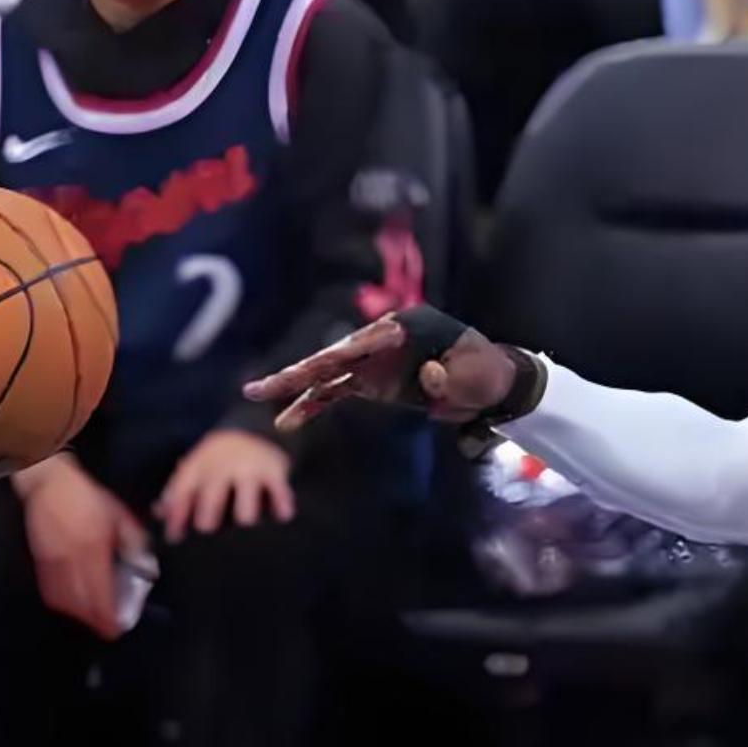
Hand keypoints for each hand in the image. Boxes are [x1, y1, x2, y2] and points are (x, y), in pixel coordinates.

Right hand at [15, 455, 148, 638]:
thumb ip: (134, 541)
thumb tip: (144, 566)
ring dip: (79, 616)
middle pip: (81, 603)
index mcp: (94, 547)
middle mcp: (71, 560)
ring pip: (64, 601)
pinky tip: (73, 606)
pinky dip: (63, 604)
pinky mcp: (40, 562)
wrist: (48, 483)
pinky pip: (50, 592)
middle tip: (108, 629)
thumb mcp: (119, 514)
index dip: (108, 615)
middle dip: (95, 622)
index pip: (100, 591)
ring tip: (93, 620)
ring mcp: (52, 562)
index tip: (117, 628)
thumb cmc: (88, 497)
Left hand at [155, 428, 293, 543]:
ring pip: (246, 498)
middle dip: (207, 515)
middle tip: (206, 531)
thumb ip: (177, 492)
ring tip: (245, 524)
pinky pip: (279, 491)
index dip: (176, 515)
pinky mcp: (274, 473)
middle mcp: (222, 468)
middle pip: (212, 495)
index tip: (174, 538)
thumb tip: (157, 513)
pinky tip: (282, 516)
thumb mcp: (195, 469)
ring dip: (246, 513)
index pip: (183, 492)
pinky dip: (282, 504)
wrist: (255, 428)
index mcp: (198, 468)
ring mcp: (249, 470)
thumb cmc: (219, 460)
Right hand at [246, 316, 515, 431]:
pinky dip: (313, 405)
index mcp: (408, 326)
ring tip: (257, 395)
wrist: (490, 386)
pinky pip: (335, 393)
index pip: (370, 340)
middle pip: (336, 355)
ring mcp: (373, 361)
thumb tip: (426, 376)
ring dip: (295, 388)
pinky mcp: (370, 382)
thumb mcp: (472, 377)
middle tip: (263, 385)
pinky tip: (287, 420)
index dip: (346, 354)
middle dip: (299, 371)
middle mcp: (382, 338)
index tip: (323, 365)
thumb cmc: (484, 373)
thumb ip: (446, 378)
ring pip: (327, 374)